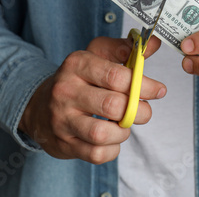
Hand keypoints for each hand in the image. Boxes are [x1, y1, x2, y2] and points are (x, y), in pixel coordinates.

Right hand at [18, 36, 165, 163]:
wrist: (40, 106)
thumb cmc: (78, 79)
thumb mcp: (97, 54)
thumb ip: (126, 49)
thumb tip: (154, 44)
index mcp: (77, 64)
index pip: (116, 76)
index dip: (144, 85)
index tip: (158, 90)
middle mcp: (66, 91)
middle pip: (112, 105)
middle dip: (138, 111)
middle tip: (144, 111)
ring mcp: (62, 119)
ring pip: (102, 133)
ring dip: (123, 132)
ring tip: (124, 124)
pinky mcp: (63, 144)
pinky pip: (96, 154)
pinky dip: (112, 149)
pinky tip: (112, 138)